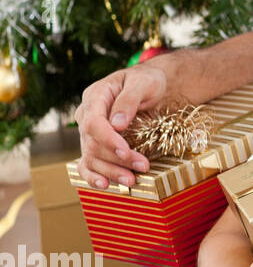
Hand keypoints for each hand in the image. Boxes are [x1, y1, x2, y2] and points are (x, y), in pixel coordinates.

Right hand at [74, 64, 169, 188]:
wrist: (151, 85)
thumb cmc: (147, 81)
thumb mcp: (143, 83)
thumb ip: (129, 100)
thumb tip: (117, 124)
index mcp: (95, 96)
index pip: (93, 123)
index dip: (108, 140)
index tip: (126, 151)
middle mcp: (87, 114)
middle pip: (93, 143)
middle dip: (117, 159)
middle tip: (142, 167)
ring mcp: (89, 131)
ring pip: (90, 156)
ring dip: (110, 171)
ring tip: (131, 181)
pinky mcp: (96, 143)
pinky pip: (87, 162)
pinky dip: (93, 176)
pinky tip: (104, 185)